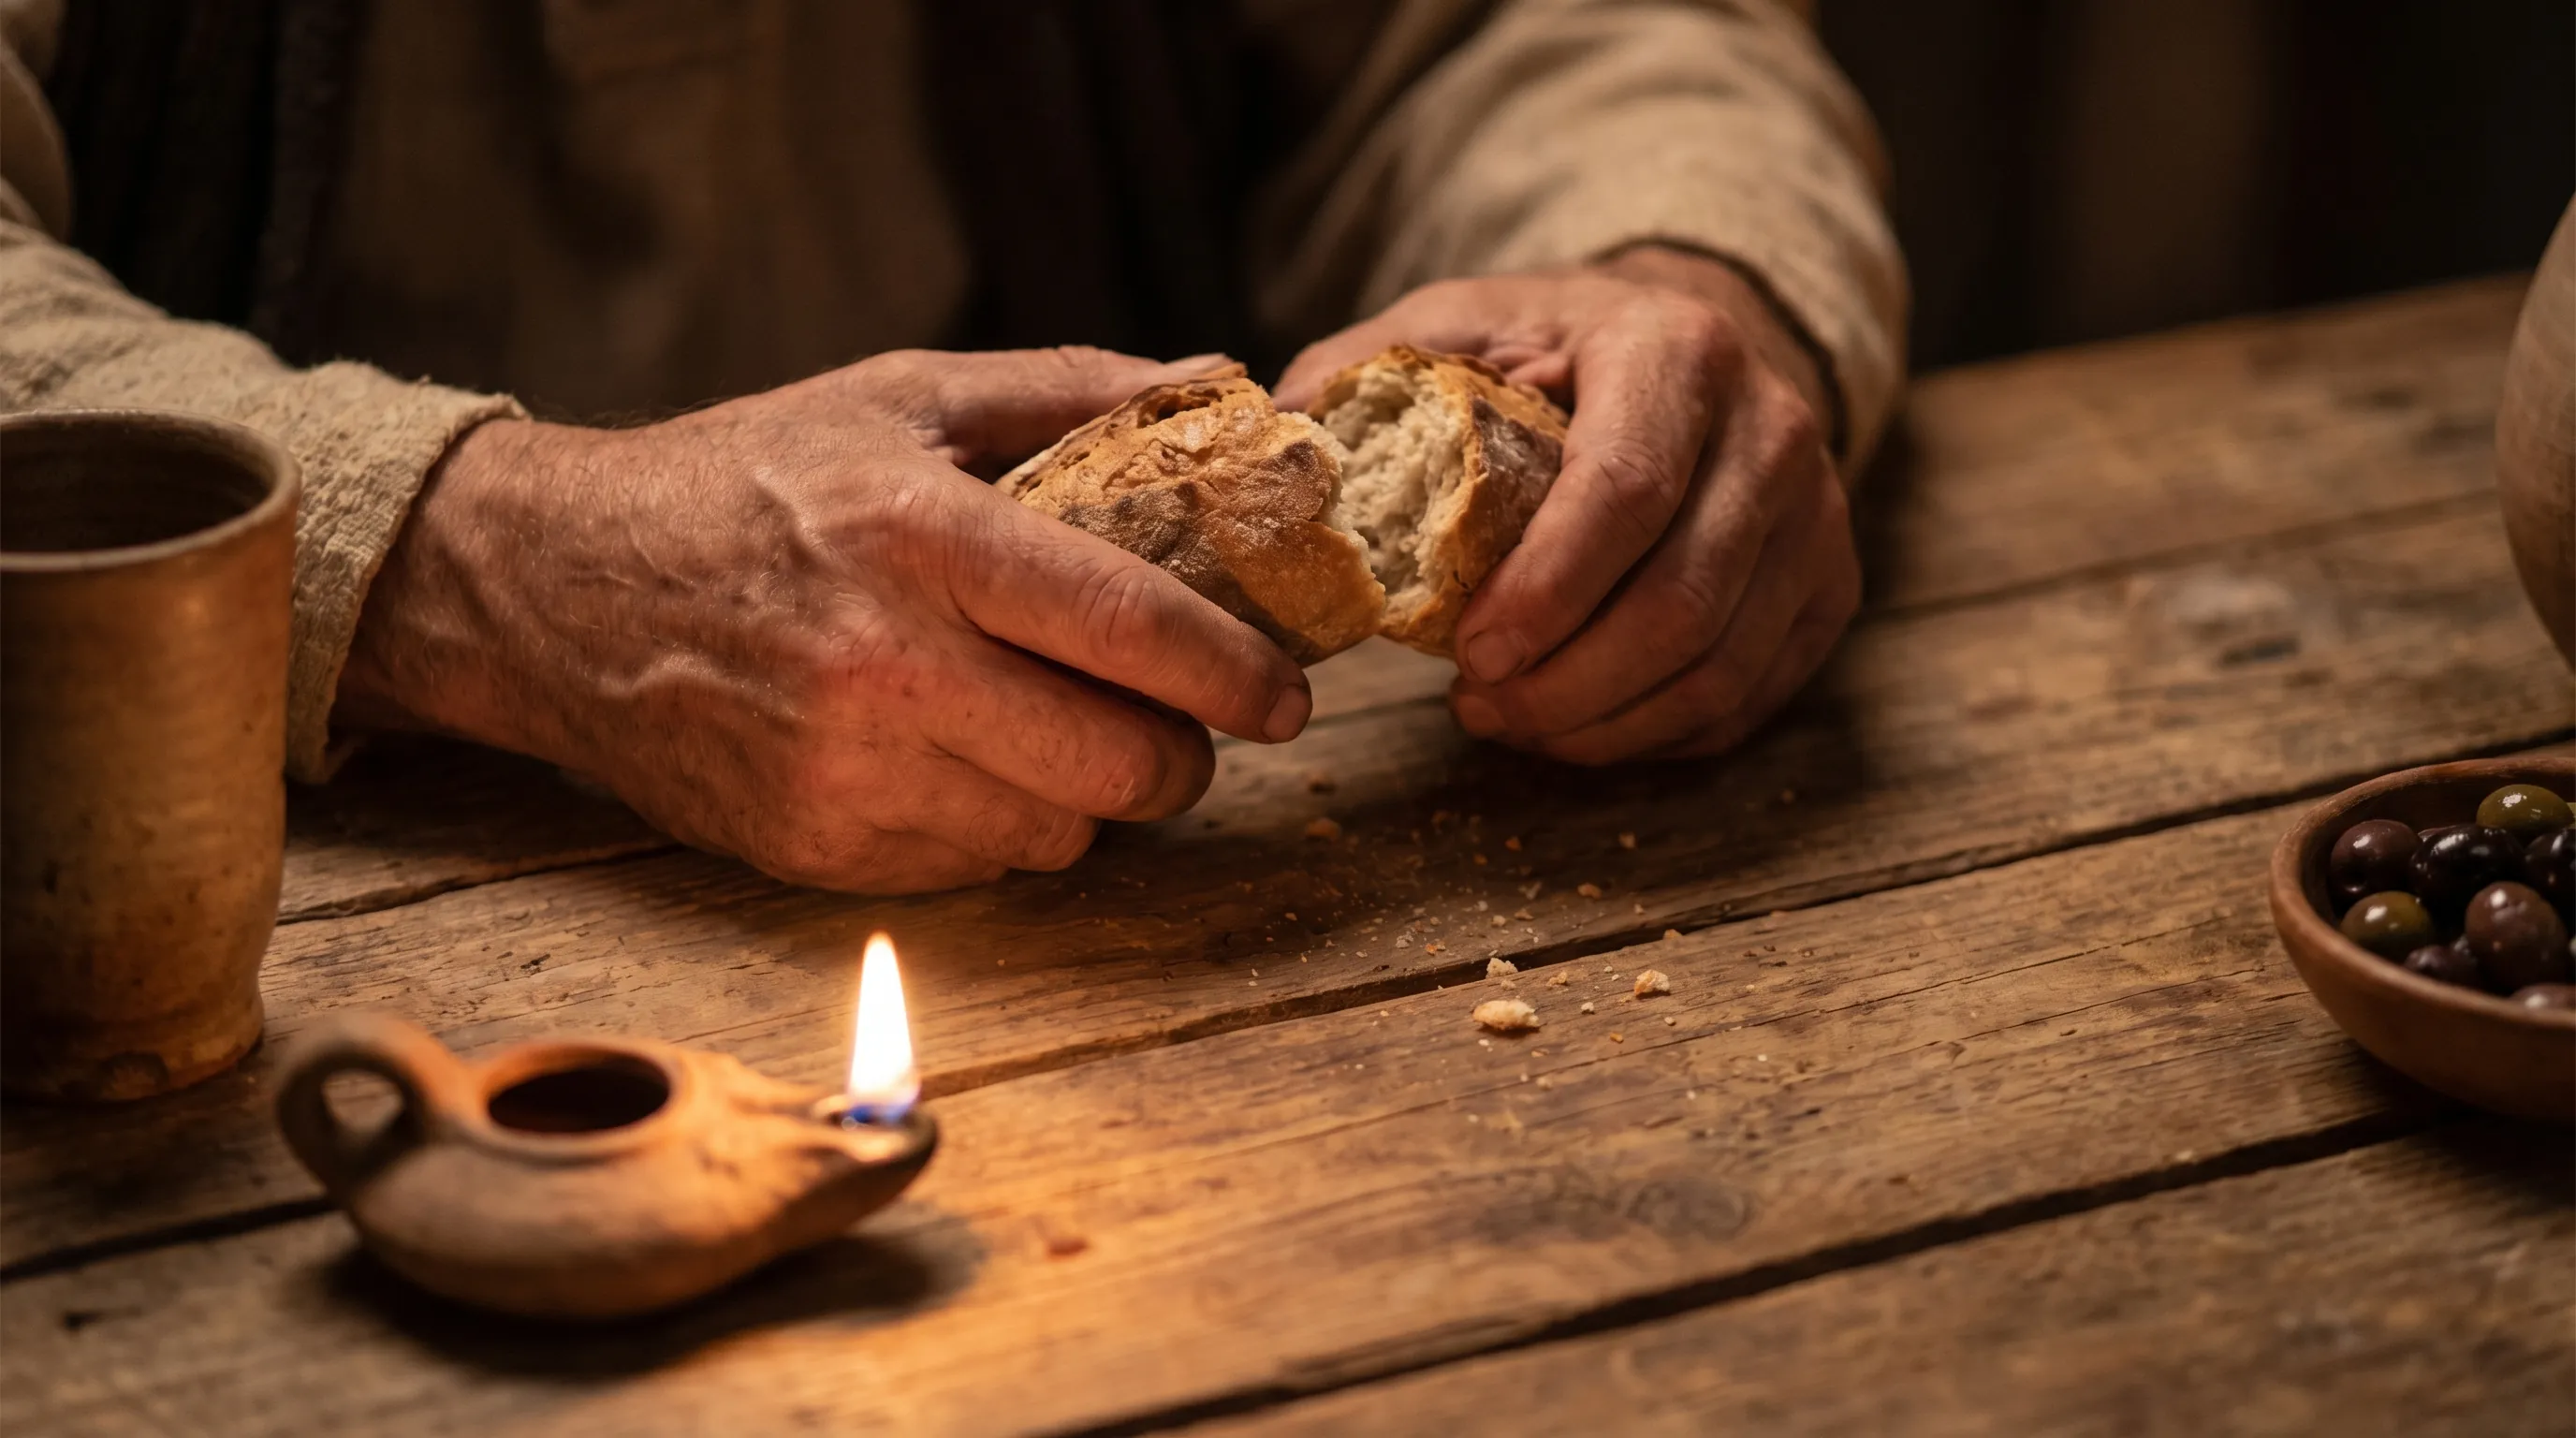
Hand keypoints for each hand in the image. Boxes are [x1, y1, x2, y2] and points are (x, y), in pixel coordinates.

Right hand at [334, 347, 1312, 891]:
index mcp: (921, 539)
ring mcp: (845, 776)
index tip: (1284, 691)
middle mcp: (886, 669)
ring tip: (1060, 730)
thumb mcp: (900, 397)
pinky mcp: (812, 851)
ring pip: (1060, 835)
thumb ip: (1070, 391)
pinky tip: (968, 762)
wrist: (554, 590)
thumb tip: (1221, 386)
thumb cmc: (744, 479)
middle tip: (1186, 724)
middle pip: (1118, 765)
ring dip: (1091, 795)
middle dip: (1184, 754)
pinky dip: (1003, 827)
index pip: (1132, 627)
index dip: (1235, 672)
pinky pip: (977, 870)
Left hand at [1276, 246, 1857, 763]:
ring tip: (1508, 723)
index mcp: (1678, 350)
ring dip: (1602, 723)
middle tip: (1474, 707)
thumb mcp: (1455, 324)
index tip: (1467, 653)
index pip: (1627, 490)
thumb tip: (1279, 446)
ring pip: (1720, 667)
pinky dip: (1651, 736)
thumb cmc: (1550, 347)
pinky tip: (1573, 729)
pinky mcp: (1828, 589)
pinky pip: (1746, 699)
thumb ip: (1366, 374)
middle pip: (1684, 600)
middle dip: (1567, 680)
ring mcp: (1817, 518)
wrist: (1691, 349)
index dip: (1548, 591)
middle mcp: (1774, 431)